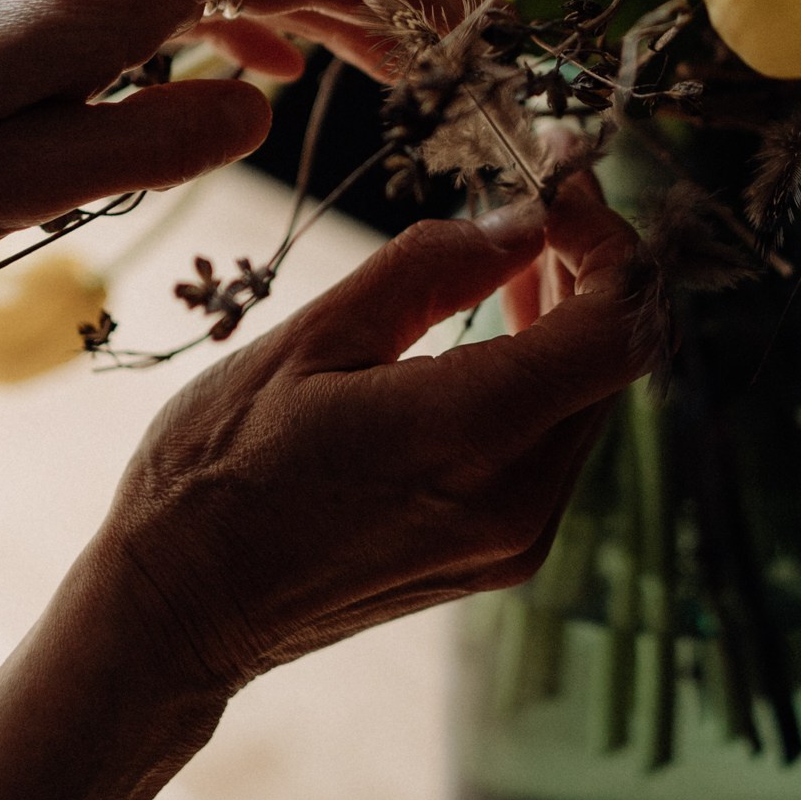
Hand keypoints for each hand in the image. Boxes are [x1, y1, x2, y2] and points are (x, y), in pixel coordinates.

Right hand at [69, 171, 653, 716]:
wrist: (180, 609)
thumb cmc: (217, 471)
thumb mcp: (309, 340)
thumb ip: (427, 270)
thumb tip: (519, 223)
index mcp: (470, 434)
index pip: (620, 328)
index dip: (613, 246)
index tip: (562, 190)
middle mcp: (517, 499)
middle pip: (614, 363)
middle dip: (592, 273)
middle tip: (538, 209)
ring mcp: (517, 540)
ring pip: (590, 404)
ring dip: (571, 326)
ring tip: (516, 262)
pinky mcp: (503, 558)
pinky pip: (556, 448)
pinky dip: (544, 382)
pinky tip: (492, 340)